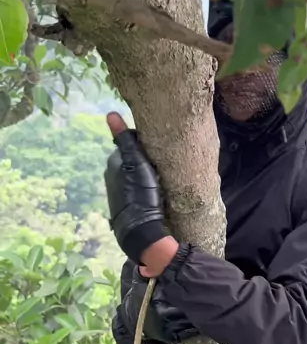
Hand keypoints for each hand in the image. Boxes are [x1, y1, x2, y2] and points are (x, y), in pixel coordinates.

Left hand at [105, 113, 176, 271]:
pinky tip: (151, 195)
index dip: (145, 144)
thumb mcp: (137, 162)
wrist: (139, 229)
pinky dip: (140, 189)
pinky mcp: (121, 205)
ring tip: (158, 182)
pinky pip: (133, 190)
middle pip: (131, 159)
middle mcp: (110, 174)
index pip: (130, 143)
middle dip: (143, 160)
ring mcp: (115, 191)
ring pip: (131, 175)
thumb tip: (110, 113)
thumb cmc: (141, 193)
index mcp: (114, 161)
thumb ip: (124, 139)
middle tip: (161, 166)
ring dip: (142, 176)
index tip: (158, 150)